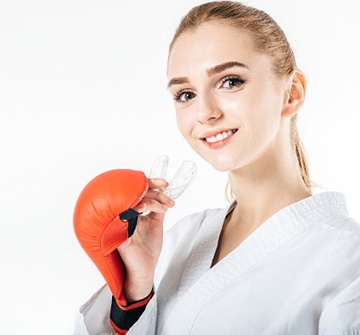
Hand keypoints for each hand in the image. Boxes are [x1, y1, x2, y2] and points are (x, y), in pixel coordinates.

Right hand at [117, 178, 174, 301]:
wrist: (145, 269)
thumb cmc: (148, 248)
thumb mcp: (156, 223)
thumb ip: (158, 209)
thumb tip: (164, 194)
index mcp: (132, 212)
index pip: (138, 192)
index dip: (150, 183)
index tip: (165, 183)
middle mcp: (124, 215)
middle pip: (136, 194)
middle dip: (155, 193)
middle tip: (168, 201)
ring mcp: (121, 223)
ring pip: (133, 202)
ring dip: (151, 201)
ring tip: (164, 208)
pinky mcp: (119, 233)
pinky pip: (123, 217)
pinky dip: (134, 209)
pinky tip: (144, 208)